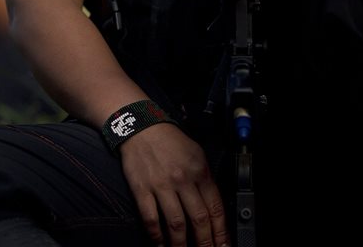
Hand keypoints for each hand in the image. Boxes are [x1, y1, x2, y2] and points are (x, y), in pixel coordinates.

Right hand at [119, 123, 227, 246]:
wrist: (140, 126)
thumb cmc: (168, 140)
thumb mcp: (196, 153)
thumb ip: (206, 178)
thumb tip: (213, 207)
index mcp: (199, 171)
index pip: (215, 209)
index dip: (220, 232)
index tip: (222, 245)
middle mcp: (182, 180)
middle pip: (199, 220)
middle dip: (205, 243)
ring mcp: (161, 186)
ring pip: (176, 224)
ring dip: (181, 245)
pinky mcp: (142, 189)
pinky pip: (151, 218)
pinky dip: (156, 236)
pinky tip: (160, 244)